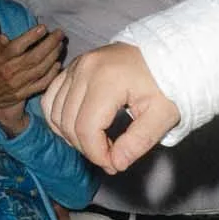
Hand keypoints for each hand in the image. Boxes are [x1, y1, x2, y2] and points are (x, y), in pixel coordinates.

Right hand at [0, 10, 66, 135]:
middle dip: (50, 44)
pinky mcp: (23, 93)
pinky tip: (57, 65)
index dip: (32, 36)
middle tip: (60, 34)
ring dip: (53, 57)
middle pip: (34, 57)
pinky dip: (51, 75)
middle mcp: (10, 71)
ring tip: (60, 45)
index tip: (43, 27)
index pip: (18, 46)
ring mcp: (18, 84)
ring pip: (40, 70)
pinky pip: (41, 84)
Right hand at [42, 44, 180, 168]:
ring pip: (55, 113)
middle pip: (68, 123)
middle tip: (110, 157)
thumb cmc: (166, 84)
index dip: (96, 154)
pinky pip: (51, 98)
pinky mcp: (72, 67)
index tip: (115, 165)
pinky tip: (79, 129)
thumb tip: (116, 163)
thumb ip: (139, 142)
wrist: (165, 54)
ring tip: (97, 143)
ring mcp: (75, 66)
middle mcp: (85, 69)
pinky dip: (60, 118)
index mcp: (107, 80)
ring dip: (71, 136)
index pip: (86, 128)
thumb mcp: (163, 116)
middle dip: (87, 148)